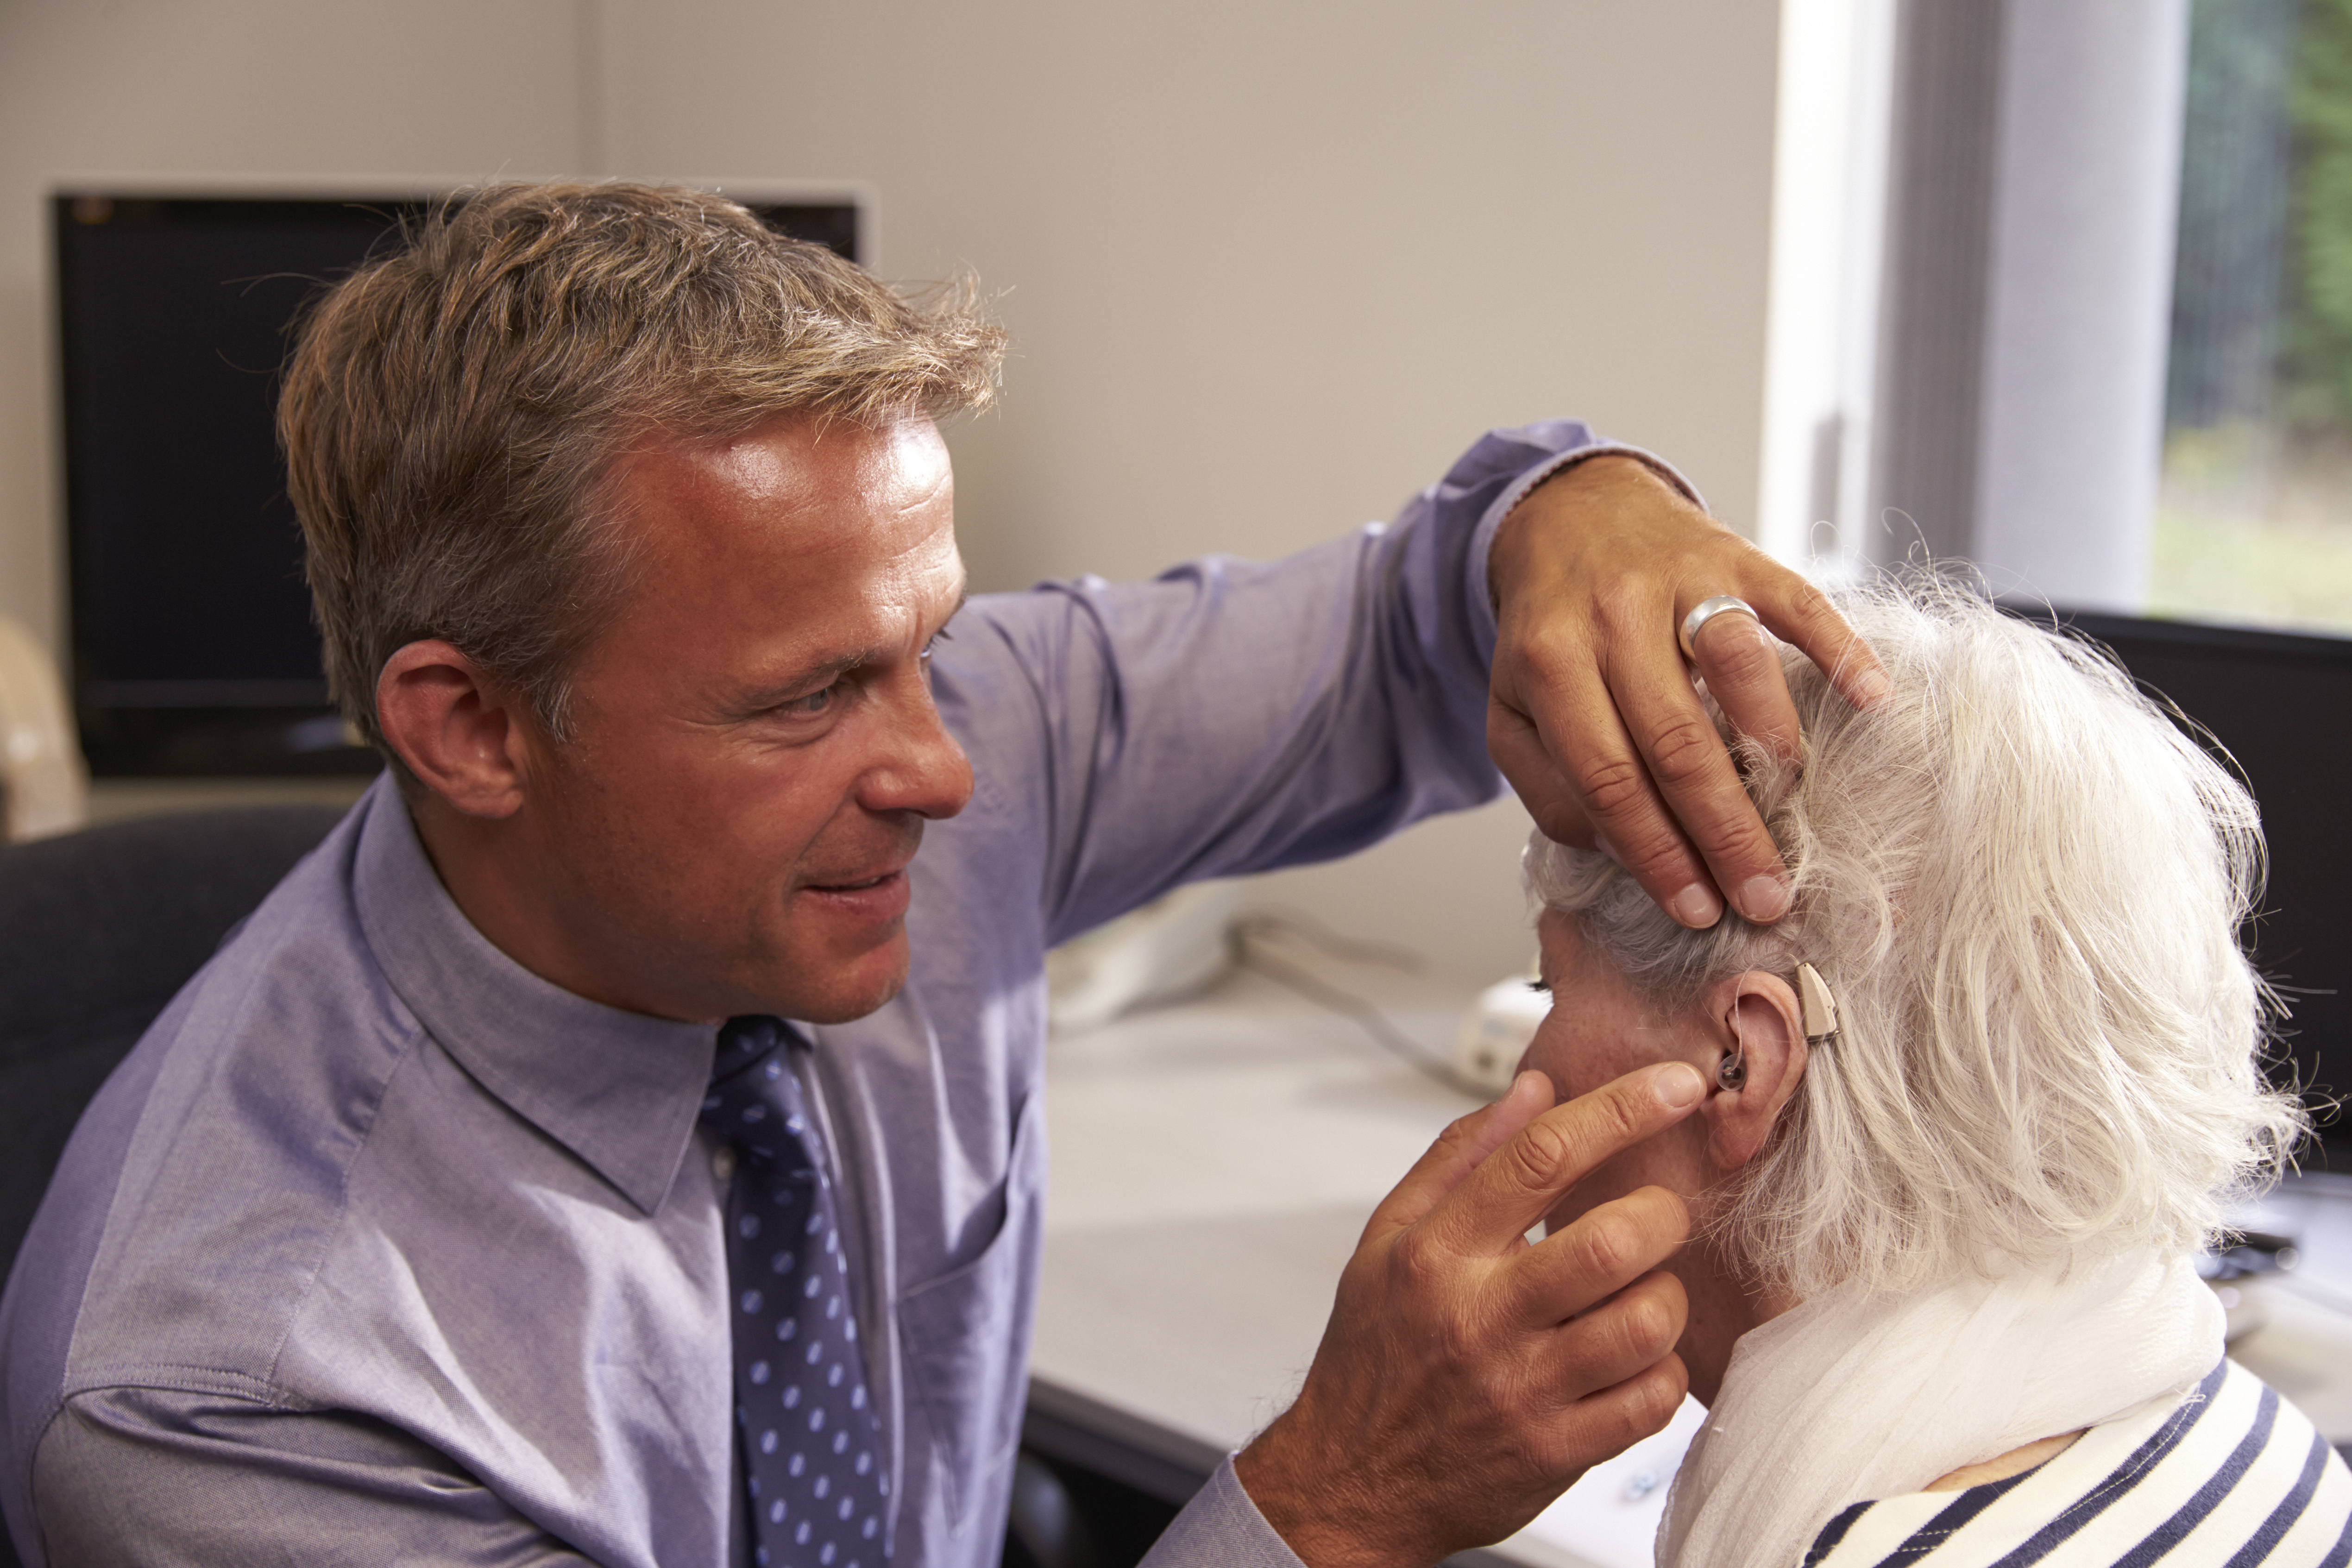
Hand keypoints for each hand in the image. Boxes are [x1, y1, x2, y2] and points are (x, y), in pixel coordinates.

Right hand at [1232, 1065, 1704, 1567]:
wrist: (1350, 1479)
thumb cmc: (1376, 1352)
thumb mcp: (1388, 1238)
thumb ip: (1460, 1155)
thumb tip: (1536, 1087)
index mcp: (1437, 1252)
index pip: (1542, 1157)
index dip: (1623, 1109)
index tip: (1678, 1084)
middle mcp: (1479, 1317)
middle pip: (1611, 1243)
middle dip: (1662, 1214)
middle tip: (1657, 1215)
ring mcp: (1521, 1390)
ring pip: (1644, 1323)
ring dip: (1667, 1297)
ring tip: (1643, 1291)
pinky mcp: (1555, 1453)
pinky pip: (1652, 1401)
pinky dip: (1663, 1370)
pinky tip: (1633, 1359)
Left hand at [1486, 455, 1888, 927]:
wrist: (1571, 515)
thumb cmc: (1550, 633)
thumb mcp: (1514, 709)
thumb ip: (1551, 784)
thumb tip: (1621, 848)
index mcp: (1550, 664)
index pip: (1609, 778)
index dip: (1655, 853)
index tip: (1695, 909)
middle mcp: (1614, 617)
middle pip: (1678, 740)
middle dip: (1725, 833)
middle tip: (1763, 897)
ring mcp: (1681, 578)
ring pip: (1737, 664)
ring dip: (1774, 748)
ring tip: (1795, 814)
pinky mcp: (1738, 554)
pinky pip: (1797, 601)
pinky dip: (1840, 650)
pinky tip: (1873, 700)